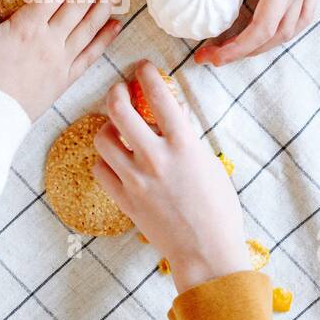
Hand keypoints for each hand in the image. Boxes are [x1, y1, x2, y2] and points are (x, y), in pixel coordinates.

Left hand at [93, 62, 248, 292]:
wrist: (207, 253)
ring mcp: (136, 180)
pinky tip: (114, 160)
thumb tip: (174, 112)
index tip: (142, 66)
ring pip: (102, 138)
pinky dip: (104, 160)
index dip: (147, 74)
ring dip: (107, 127)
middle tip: (118, 89)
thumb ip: (188, 135)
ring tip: (116, 128)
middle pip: (118, 110)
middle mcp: (156, 158)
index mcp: (183, 145)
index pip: (159, 95)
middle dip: (114, 91)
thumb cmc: (218, 209)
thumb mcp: (209, 163)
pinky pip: (100, 170)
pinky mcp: (124, 200)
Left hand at [192, 0, 319, 66]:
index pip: (261, 29)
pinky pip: (302, 15)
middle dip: (241, 53)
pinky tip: (275, 28)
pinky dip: (285, 29)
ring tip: (239, 49)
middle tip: (211, 56)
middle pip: (272, 37)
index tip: (213, 56)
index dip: (237, 49)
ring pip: (288, 30)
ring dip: (263, 45)